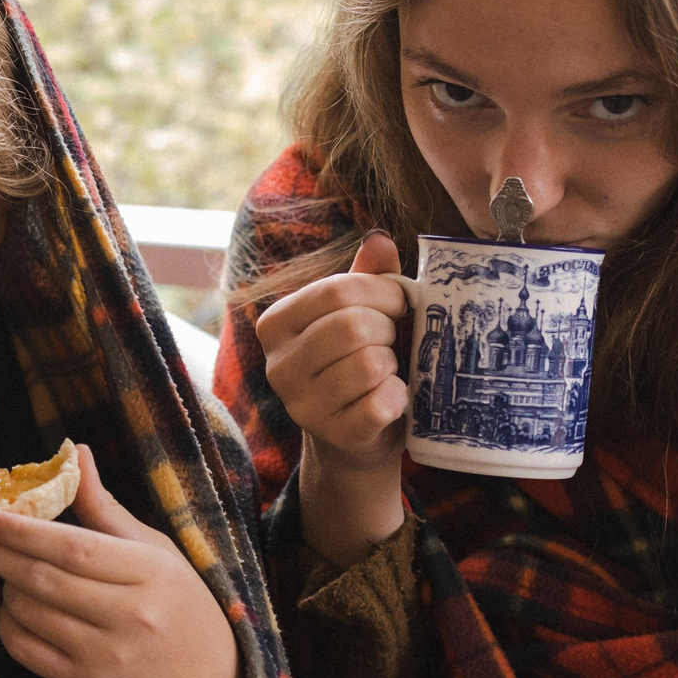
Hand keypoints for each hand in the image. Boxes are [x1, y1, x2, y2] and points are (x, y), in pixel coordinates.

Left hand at [0, 446, 244, 677]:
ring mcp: (105, 655)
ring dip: (4, 588)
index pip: (72, 547)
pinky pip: (28, 652)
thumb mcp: (157, 551)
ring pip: (30, 613)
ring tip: (2, 569)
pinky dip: (9, 626)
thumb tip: (74, 452)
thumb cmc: (183, 608)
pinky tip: (13, 608)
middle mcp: (127, 614)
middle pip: (42, 579)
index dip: (22, 530)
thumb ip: (107, 508)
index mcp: (147, 571)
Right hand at [251, 232, 410, 560]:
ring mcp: (302, 405)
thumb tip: (379, 239)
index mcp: (277, 324)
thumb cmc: (361, 362)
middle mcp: (278, 365)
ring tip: (388, 370)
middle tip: (394, 341)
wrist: (358, 438)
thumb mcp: (359, 314)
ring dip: (394, 364)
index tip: (400, 303)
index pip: (335, 289)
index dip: (382, 291)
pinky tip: (393, 398)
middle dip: (390, 329)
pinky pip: (381, 402)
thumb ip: (367, 277)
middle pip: (352, 325)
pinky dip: (400, 396)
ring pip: (370, 364)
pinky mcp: (334, 436)